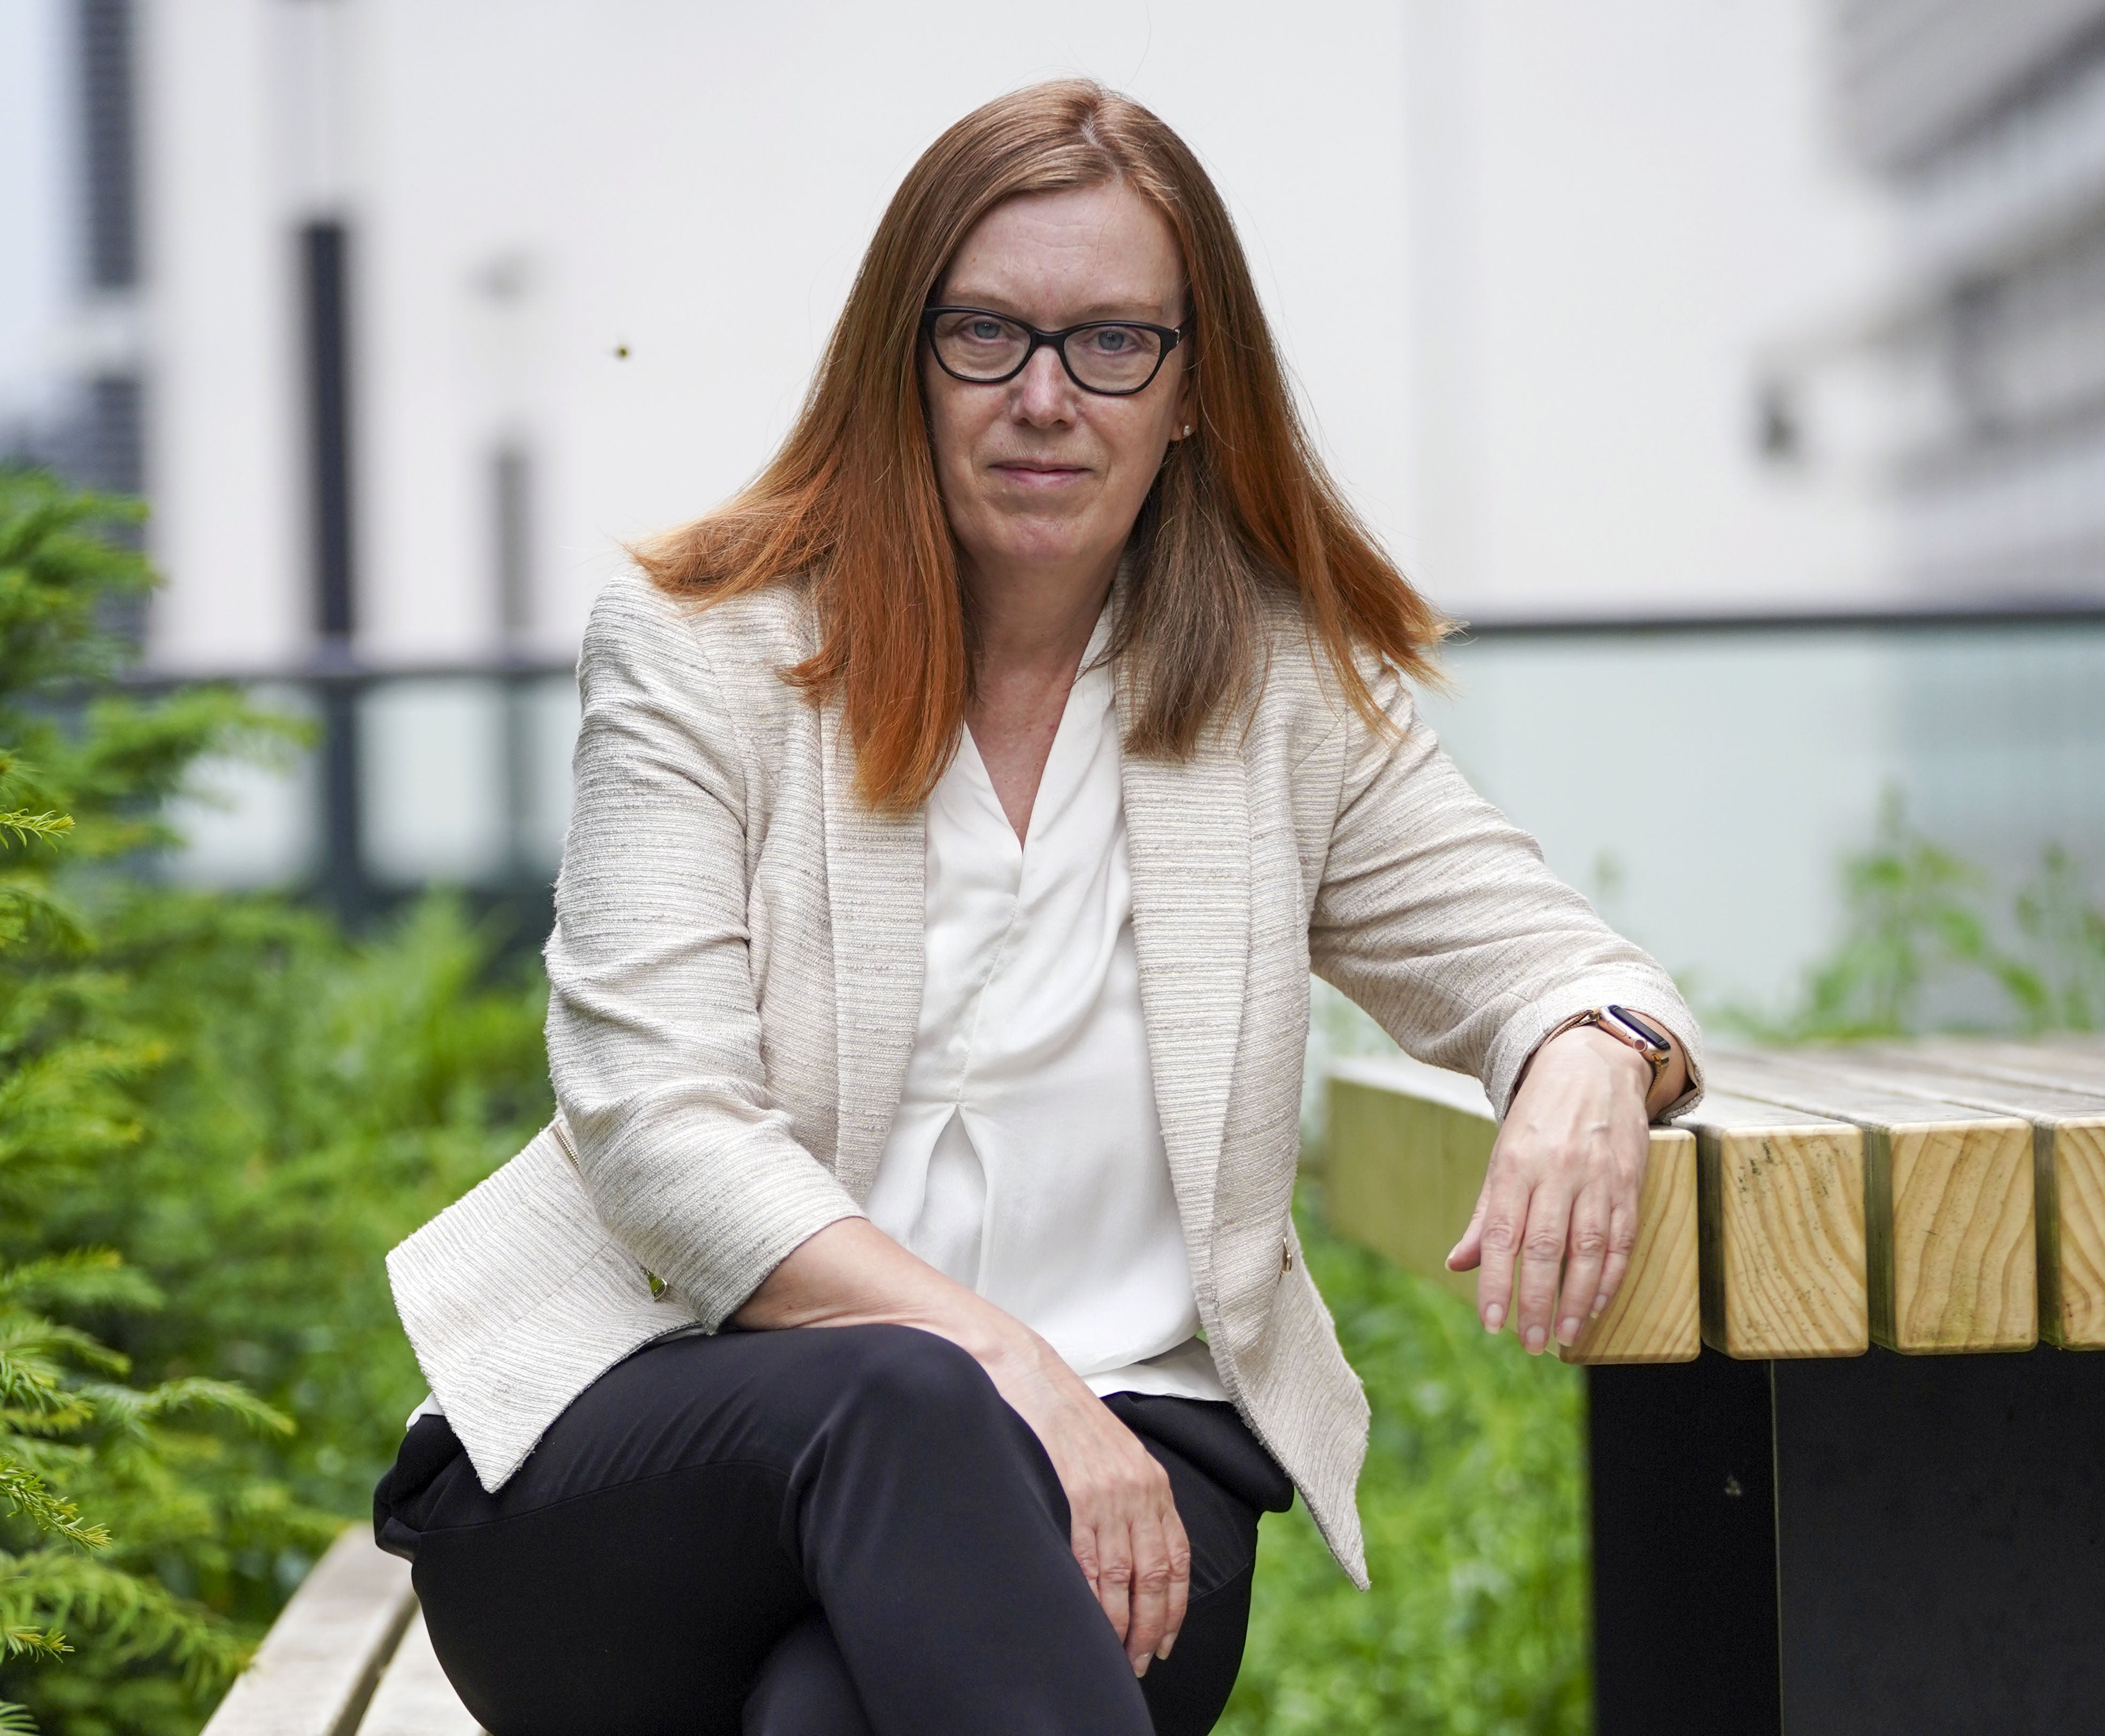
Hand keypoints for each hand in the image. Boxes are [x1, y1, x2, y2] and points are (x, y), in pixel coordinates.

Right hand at [985, 1339, 1190, 1675]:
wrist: (1018, 1368)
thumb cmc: (1057, 1411)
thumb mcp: (1108, 1448)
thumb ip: (1125, 1493)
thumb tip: (1126, 1551)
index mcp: (1150, 1478)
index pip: (1176, 1557)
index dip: (1173, 1607)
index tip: (1164, 1641)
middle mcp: (1136, 1488)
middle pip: (1154, 1577)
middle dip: (1149, 1628)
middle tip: (1138, 1663)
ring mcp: (1104, 1493)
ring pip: (1121, 1579)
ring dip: (1119, 1626)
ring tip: (1113, 1655)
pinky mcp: (1071, 1494)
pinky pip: (1085, 1562)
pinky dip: (1089, 1601)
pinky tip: (1085, 1625)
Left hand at [1444, 1022, 1664, 1351]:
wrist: (1593, 1063)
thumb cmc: (1539, 1119)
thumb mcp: (1502, 1157)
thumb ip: (1486, 1216)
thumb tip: (1458, 1265)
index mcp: (1516, 1165)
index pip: (1503, 1236)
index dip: (1497, 1284)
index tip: (1492, 1325)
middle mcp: (1557, 1172)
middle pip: (1546, 1248)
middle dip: (1536, 1302)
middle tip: (1529, 1343)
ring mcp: (1598, 1178)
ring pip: (1589, 1250)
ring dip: (1578, 1300)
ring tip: (1565, 1337)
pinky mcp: (1630, 1183)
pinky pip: (1622, 1240)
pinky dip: (1611, 1278)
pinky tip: (1598, 1306)